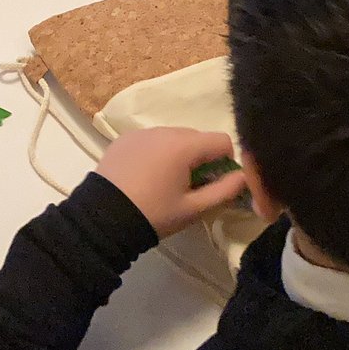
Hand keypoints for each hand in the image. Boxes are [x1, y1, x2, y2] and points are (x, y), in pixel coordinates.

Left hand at [96, 127, 246, 238]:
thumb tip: (245, 177)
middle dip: (201, 159)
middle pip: (197, 138)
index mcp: (185, 145)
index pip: (222, 141)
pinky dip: (156, 153)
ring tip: (164, 184)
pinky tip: (144, 177)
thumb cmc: (153, 214)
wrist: (103, 219)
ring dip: (179, 155)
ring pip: (174, 138)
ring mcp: (143, 132)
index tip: (214, 184)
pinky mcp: (125, 138)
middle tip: (189, 188)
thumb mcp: (193, 209)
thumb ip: (224, 191)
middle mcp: (165, 130)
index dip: (226, 162)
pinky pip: (152, 140)